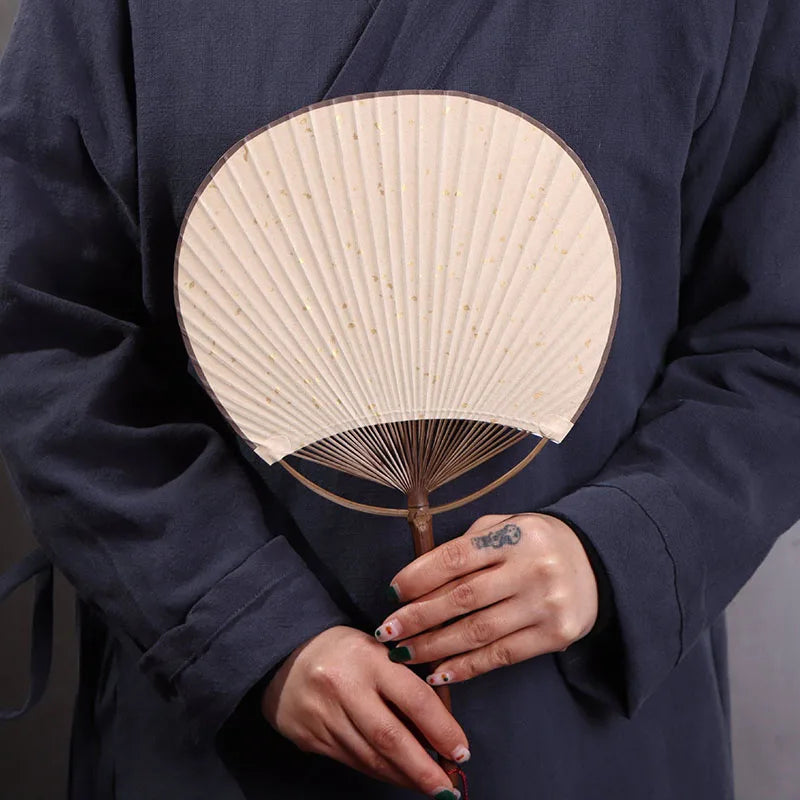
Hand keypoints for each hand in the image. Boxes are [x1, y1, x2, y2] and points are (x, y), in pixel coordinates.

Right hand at [261, 625, 468, 797]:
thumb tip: (442, 726)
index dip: (442, 729)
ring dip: (404, 776)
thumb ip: (408, 680)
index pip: (414, 698)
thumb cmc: (343, 650)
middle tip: (448, 787)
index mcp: (367, 658)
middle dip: (424, 769)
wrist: (281, 655)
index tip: (461, 751)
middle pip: (391, 738)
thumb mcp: (378, 648)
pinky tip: (398, 775)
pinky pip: (354, 762)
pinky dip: (381, 772)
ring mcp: (324, 716)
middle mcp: (344, 688)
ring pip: (372, 758)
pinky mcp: (311, 738)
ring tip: (430, 785)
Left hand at [374, 513, 598, 684]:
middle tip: (387, 630)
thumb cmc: (534, 543)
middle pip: (463, 598)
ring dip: (435, 647)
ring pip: (478, 632)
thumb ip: (467, 546)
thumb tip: (417, 577)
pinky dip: (466, 667)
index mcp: (514, 536)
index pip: (456, 558)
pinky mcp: (555, 635)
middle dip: (419, 617)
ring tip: (404, 654)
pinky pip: (501, 656)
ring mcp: (544, 605)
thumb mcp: (505, 527)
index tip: (391, 592)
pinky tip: (439, 673)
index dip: (419, 576)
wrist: (595, 562)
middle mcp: (531, 569)